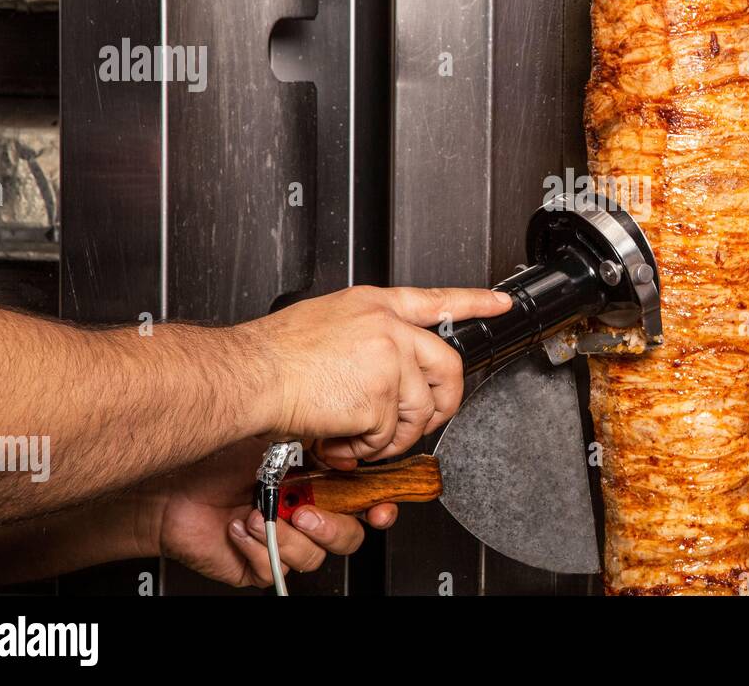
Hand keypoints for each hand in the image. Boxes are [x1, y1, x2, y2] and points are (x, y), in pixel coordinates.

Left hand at [140, 439, 396, 588]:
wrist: (170, 489)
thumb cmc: (215, 457)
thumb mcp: (279, 440)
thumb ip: (320, 444)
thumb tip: (352, 444)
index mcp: (319, 481)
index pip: (364, 499)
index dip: (379, 507)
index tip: (379, 508)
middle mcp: (305, 512)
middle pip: (349, 536)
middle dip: (333, 528)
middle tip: (307, 513)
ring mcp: (283, 540)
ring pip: (314, 557)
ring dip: (286, 536)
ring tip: (258, 513)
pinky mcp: (259, 564)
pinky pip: (277, 569)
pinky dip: (258, 547)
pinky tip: (239, 527)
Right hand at [249, 285, 511, 460]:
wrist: (247, 374)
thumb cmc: (271, 355)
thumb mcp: (326, 322)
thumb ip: (364, 335)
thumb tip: (383, 363)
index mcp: (375, 306)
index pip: (438, 300)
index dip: (475, 303)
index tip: (501, 304)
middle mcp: (388, 328)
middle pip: (447, 366)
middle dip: (441, 404)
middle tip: (419, 423)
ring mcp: (388, 360)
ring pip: (418, 411)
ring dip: (389, 436)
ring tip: (354, 436)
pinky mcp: (380, 396)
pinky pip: (388, 436)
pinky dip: (363, 450)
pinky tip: (339, 441)